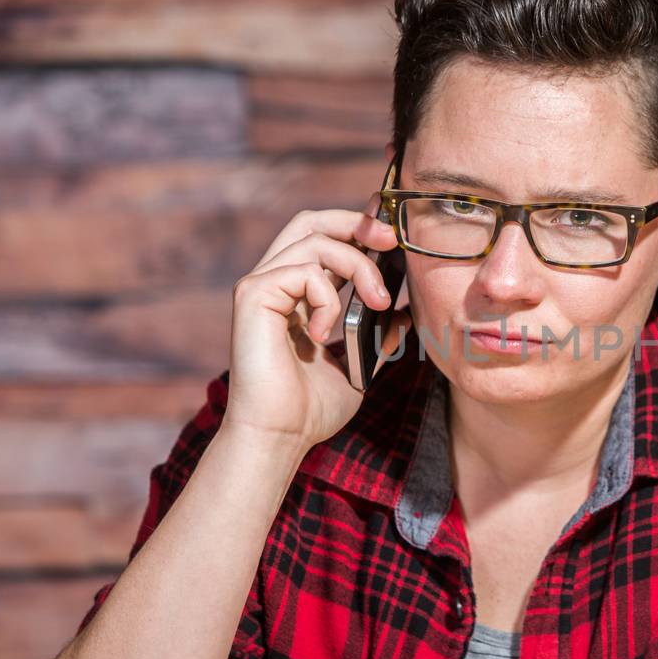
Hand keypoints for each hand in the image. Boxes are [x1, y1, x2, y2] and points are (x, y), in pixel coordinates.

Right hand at [223, 191, 411, 447]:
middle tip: (391, 241)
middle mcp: (273, 281)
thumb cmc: (310, 408)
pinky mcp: (253, 296)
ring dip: (358, 266)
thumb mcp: (357, 364)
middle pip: (312, 221)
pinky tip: (323, 333)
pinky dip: (327, 297)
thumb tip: (404, 313)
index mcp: (295, 293)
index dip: (357, 226)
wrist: (280, 437)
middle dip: (356, 223)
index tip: (393, 239)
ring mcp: (260, 286)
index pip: (324, 237)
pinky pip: (302, 271)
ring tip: (378, 302)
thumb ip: (378, 335)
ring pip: (315, 241)